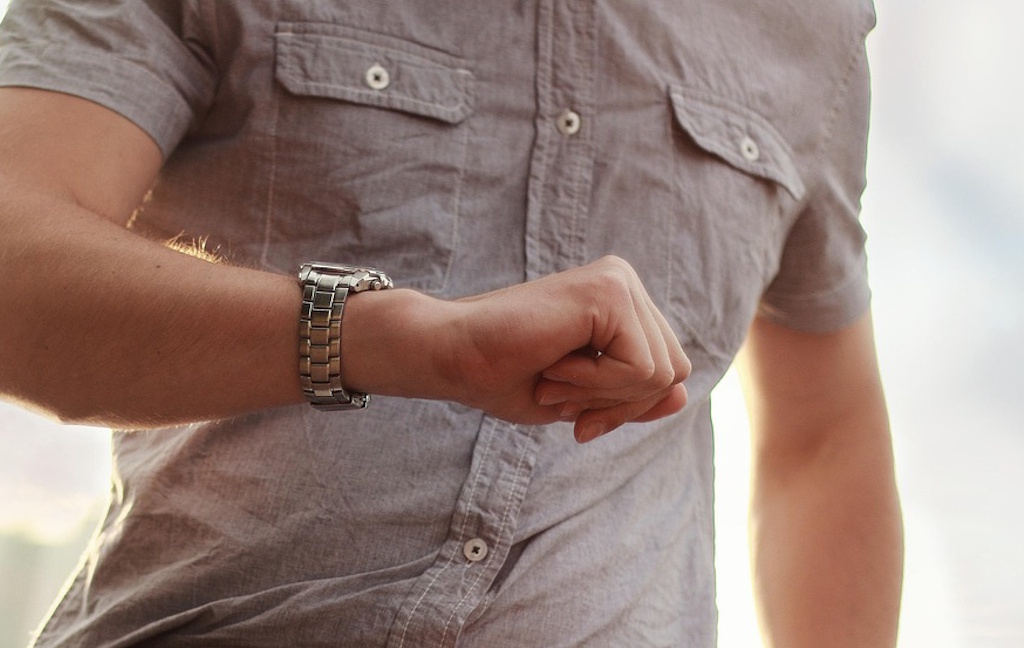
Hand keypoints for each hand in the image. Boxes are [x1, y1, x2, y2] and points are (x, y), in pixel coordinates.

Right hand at [421, 256, 690, 440]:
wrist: (454, 355)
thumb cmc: (505, 375)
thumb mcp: (584, 399)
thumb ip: (633, 396)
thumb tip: (683, 396)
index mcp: (622, 303)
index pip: (668, 372)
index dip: (626, 408)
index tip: (576, 417)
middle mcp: (626, 283)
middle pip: (674, 371)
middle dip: (620, 405)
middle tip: (560, 395)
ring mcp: (620, 281)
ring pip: (662, 373)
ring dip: (603, 396)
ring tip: (553, 377)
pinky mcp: (611, 290)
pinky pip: (640, 368)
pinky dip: (596, 386)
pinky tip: (554, 365)